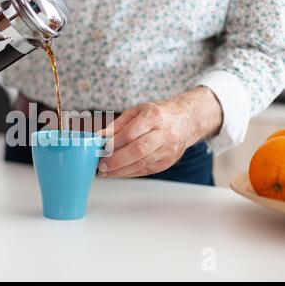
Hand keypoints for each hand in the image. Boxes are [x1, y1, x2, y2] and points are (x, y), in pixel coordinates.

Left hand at [98, 86, 222, 177]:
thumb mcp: (137, 112)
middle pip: (138, 150)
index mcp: (154, 117)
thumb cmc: (157, 115)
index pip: (132, 133)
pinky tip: (117, 172)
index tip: (102, 149)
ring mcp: (168, 150)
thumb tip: (100, 137)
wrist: (185, 121)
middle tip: (102, 165)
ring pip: (142, 164)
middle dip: (117, 160)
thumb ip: (117, 125)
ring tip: (105, 172)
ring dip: (121, 170)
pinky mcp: (167, 161)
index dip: (115, 143)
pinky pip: (146, 170)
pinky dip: (129, 173)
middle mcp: (163, 134)